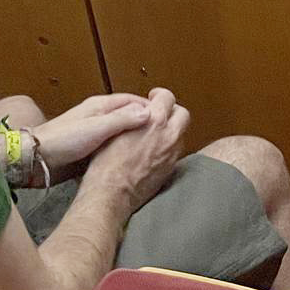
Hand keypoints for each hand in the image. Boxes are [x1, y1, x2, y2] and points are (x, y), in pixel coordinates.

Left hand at [34, 92, 150, 170]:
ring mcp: (91, 133)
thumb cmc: (64, 140)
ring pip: (119, 133)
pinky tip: (128, 160)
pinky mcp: (86, 149)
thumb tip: (149, 112)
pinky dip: (120, 151)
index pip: (132, 101)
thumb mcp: (96, 128)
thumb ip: (122, 120)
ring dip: (131, 139)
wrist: (36, 159)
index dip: (149, 108)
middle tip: (160, 134)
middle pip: (127, 116)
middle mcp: (97, 116)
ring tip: (148, 148)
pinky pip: (109, 147)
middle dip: (143, 123)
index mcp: (101, 106)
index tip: (165, 115)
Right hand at [84, 88, 188, 210]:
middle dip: (172, 111)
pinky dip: (169, 147)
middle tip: (160, 113)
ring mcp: (172, 153)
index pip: (167, 96)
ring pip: (181, 134)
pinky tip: (155, 151)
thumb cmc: (107, 164)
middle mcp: (168, 135)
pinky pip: (176, 152)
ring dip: (172, 130)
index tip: (154, 98)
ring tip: (157, 134)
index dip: (160, 95)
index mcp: (153, 120)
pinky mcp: (170, 169)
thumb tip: (137, 110)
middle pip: (182, 114)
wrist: (112, 194)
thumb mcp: (113, 129)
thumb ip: (130, 116)